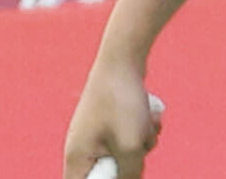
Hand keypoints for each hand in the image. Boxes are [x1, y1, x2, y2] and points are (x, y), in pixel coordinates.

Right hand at [62, 62, 161, 178]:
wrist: (123, 57)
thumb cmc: (122, 100)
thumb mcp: (131, 145)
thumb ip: (131, 173)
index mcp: (77, 158)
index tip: (124, 172)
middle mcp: (81, 148)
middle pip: (109, 175)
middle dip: (131, 163)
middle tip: (139, 146)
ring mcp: (96, 134)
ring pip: (125, 156)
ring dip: (142, 145)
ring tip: (146, 124)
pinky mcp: (110, 123)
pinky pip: (129, 139)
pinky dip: (142, 132)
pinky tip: (149, 116)